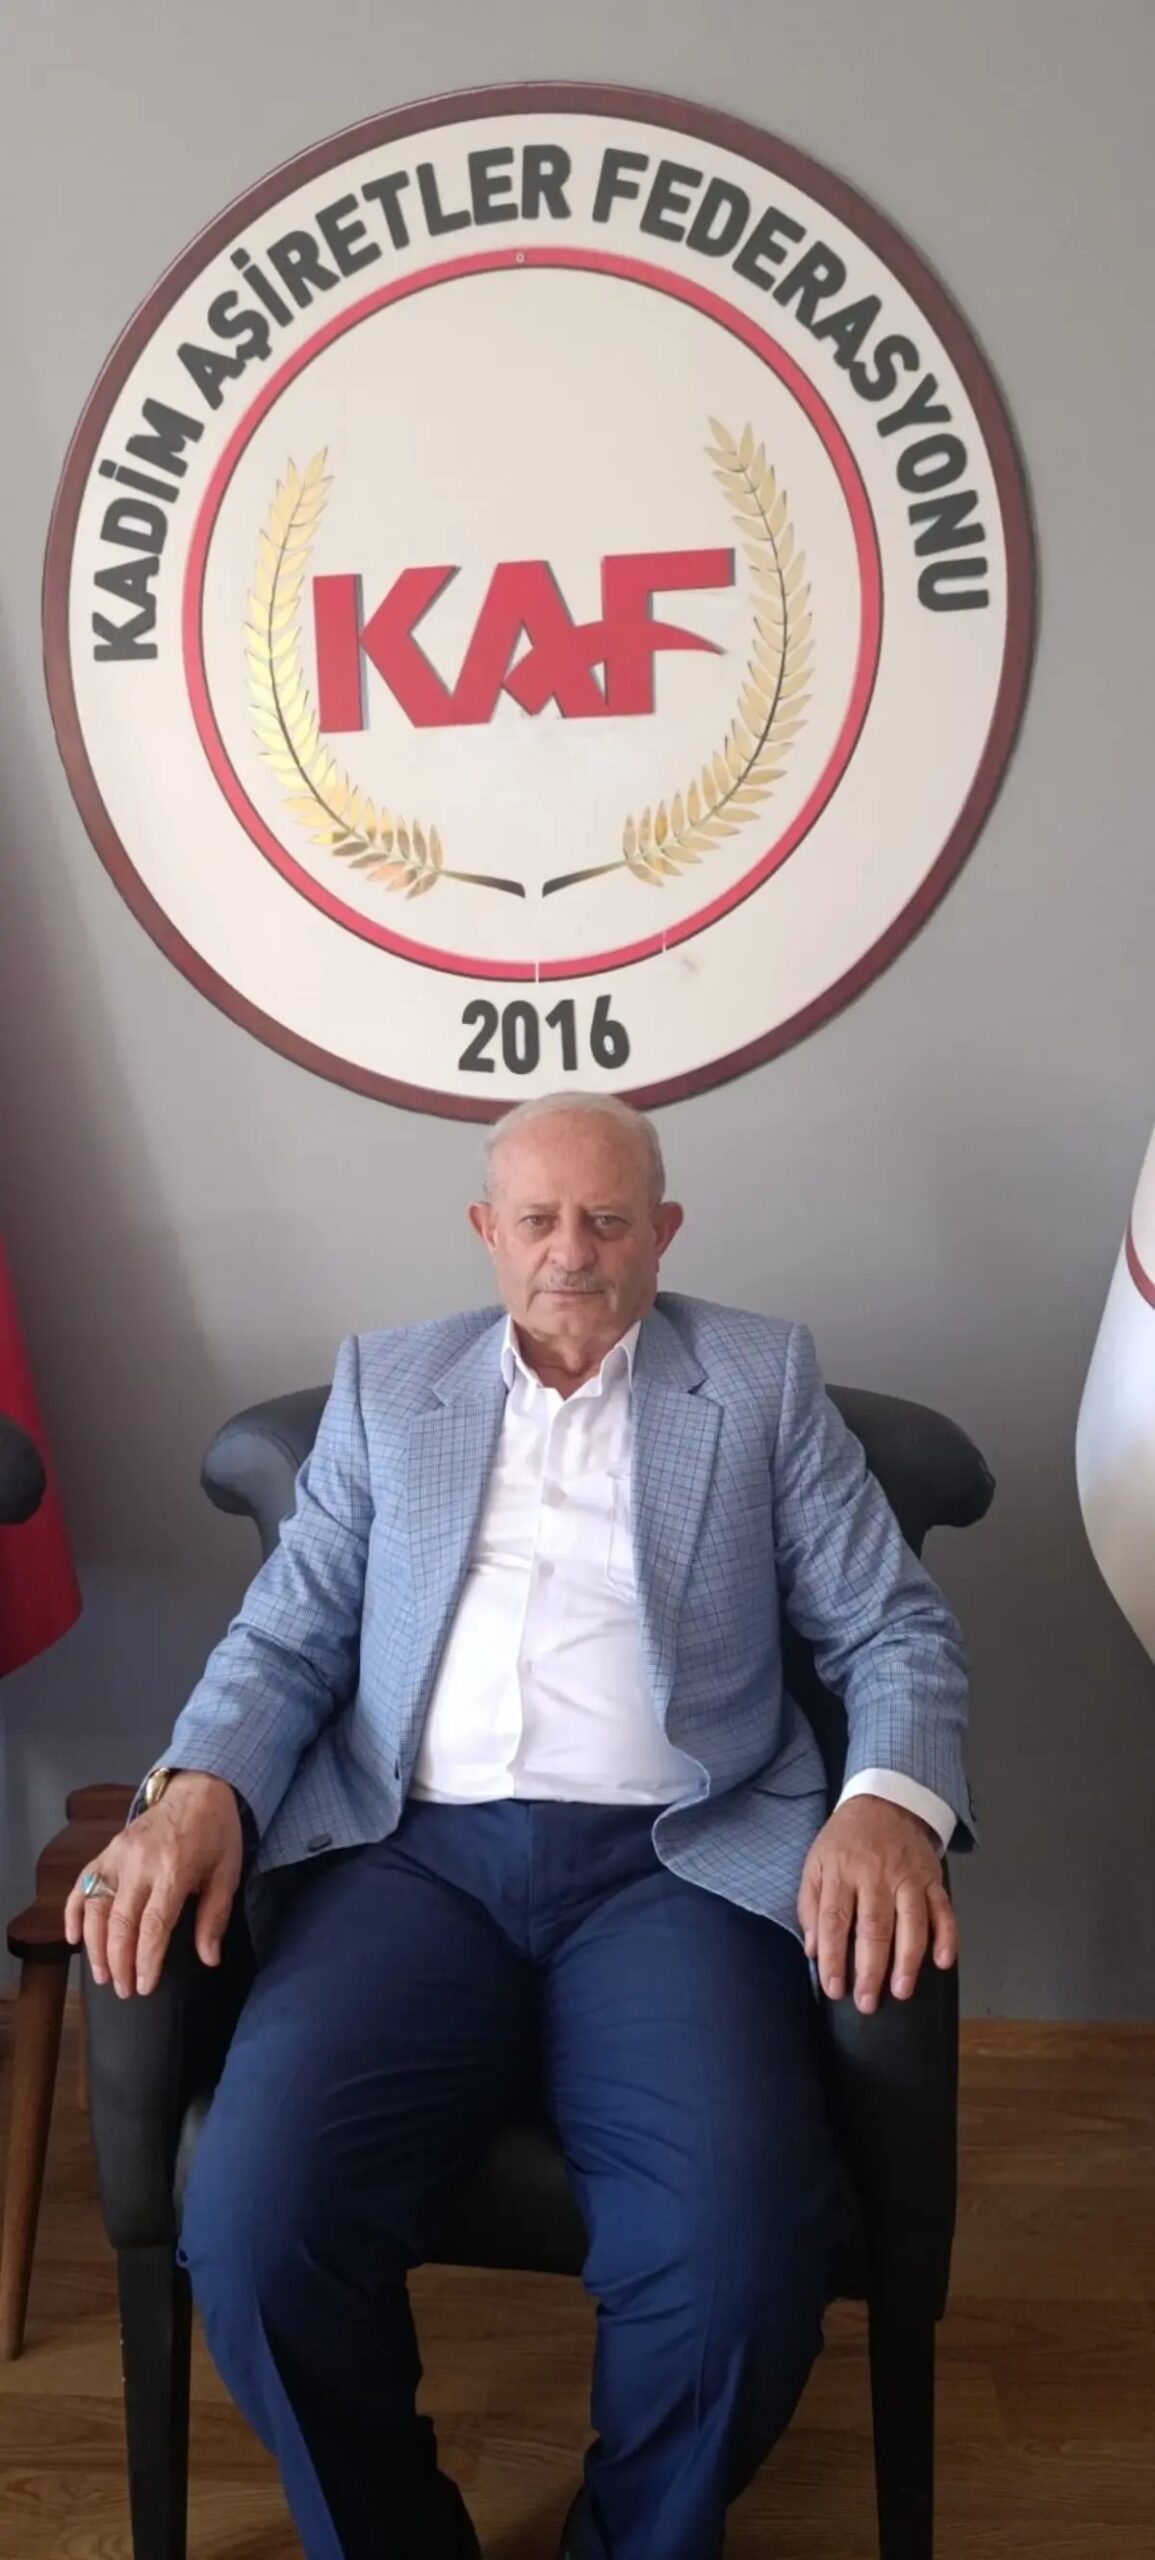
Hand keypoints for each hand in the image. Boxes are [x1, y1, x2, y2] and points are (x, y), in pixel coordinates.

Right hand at [65, 1772, 243, 1998]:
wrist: (198, 1790)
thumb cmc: (217, 1835)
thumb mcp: (227, 1874)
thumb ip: (215, 1917)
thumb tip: (209, 1959)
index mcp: (174, 1870)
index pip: (154, 1925)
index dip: (146, 1960)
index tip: (144, 1987)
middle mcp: (140, 1863)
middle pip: (120, 1921)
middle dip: (119, 1962)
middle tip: (124, 1991)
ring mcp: (118, 1855)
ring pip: (95, 1907)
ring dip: (95, 1946)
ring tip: (102, 1975)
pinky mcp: (106, 1850)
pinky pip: (82, 1883)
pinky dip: (72, 1911)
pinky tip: (73, 1938)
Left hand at [797, 1796, 956, 2013]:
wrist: (886, 1801)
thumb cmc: (846, 1840)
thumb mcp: (816, 1862)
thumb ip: (811, 1905)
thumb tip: (814, 1950)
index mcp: (842, 1872)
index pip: (836, 1922)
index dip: (834, 1959)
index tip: (834, 1989)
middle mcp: (876, 1875)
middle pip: (874, 1928)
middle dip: (871, 1970)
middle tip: (867, 2003)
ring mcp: (908, 1876)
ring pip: (911, 1923)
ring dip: (908, 1960)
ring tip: (901, 1991)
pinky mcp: (932, 1878)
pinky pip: (943, 1910)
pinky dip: (946, 1936)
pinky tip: (942, 1961)